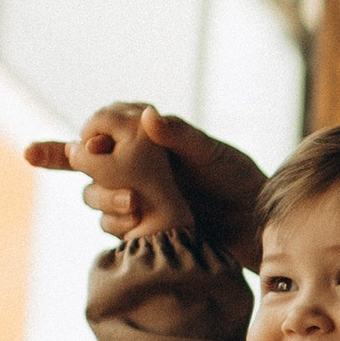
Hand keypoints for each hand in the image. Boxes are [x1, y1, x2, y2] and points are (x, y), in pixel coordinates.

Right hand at [25, 101, 255, 248]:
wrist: (252, 221)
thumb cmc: (235, 177)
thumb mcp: (209, 154)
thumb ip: (178, 136)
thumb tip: (147, 114)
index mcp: (146, 139)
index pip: (102, 129)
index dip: (88, 136)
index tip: (90, 145)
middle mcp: (133, 165)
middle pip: (88, 164)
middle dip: (86, 168)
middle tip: (106, 168)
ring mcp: (134, 195)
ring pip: (95, 196)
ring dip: (104, 199)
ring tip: (132, 203)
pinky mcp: (138, 225)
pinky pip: (113, 225)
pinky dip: (119, 225)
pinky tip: (135, 226)